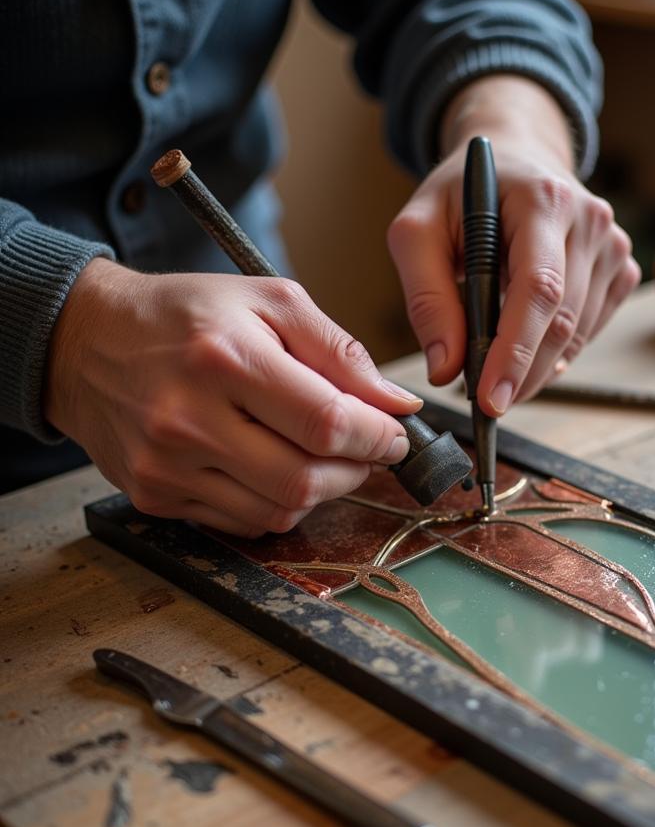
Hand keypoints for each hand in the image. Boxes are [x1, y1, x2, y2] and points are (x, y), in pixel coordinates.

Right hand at [45, 259, 420, 535]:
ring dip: (321, 491)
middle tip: (366, 450)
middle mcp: (188, 418)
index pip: (325, 422)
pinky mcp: (154, 495)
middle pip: (306, 479)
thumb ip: (341, 352)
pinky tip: (275, 469)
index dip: (377, 437)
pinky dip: (278, 504)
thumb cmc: (186, 316)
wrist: (84, 341)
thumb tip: (399, 404)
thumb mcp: (268, 302)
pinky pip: (243, 523)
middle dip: (357, 470)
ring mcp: (167, 465)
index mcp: (224, 357)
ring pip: (280, 511)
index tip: (394, 435)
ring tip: (322, 457)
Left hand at [387, 76, 640, 415]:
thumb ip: (426, 298)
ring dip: (535, 367)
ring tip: (495, 366)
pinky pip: (590, 330)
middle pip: (561, 321)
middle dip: (521, 373)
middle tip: (484, 400)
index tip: (491, 399)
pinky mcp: (620, 267)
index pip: (539, 289)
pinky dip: (556, 351)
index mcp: (542, 200)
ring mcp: (612, 244)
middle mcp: (589, 220)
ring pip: (577, 335)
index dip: (516, 351)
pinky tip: (528, 341)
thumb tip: (445, 369)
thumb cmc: (462, 194)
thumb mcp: (418, 230)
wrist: (514, 158)